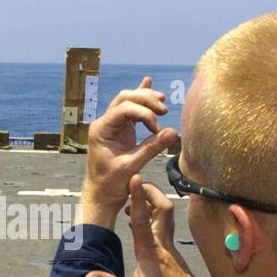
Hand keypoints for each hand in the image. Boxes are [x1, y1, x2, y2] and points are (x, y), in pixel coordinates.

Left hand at [79, 76, 178, 228]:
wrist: (101, 194)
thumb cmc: (112, 183)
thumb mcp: (133, 166)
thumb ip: (152, 148)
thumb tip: (175, 133)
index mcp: (101, 130)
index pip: (124, 109)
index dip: (144, 114)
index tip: (156, 128)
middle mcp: (104, 123)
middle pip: (125, 98)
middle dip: (145, 100)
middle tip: (164, 110)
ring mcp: (111, 125)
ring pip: (128, 101)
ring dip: (145, 99)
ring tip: (162, 103)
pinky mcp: (119, 129)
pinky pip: (129, 109)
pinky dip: (140, 99)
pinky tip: (148, 82)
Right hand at [84, 175, 222, 276]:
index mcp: (151, 253)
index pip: (143, 220)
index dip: (138, 198)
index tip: (134, 178)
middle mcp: (163, 245)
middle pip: (163, 208)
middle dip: (150, 191)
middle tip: (136, 183)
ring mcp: (169, 246)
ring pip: (166, 214)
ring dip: (152, 201)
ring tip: (134, 200)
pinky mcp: (172, 251)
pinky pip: (164, 224)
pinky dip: (153, 215)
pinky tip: (141, 221)